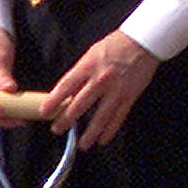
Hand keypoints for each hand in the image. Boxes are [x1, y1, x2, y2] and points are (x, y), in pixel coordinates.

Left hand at [42, 29, 156, 147]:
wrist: (142, 42)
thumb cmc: (115, 45)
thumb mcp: (91, 54)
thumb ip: (80, 74)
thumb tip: (68, 93)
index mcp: (88, 66)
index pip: (66, 86)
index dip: (53, 101)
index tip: (44, 112)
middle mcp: (101, 79)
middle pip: (79, 105)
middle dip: (66, 120)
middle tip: (57, 129)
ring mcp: (116, 90)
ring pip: (100, 117)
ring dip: (89, 134)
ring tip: (82, 144)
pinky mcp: (130, 96)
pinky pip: (118, 118)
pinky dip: (110, 131)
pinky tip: (102, 140)